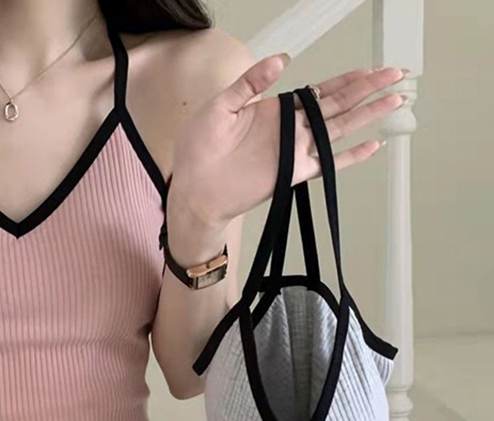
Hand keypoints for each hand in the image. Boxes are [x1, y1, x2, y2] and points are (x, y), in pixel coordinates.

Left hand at [166, 54, 407, 228]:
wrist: (194, 190)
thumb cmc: (199, 150)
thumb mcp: (221, 106)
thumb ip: (250, 83)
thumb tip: (282, 60)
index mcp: (276, 109)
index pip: (319, 90)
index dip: (347, 78)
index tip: (371, 69)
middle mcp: (291, 129)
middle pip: (339, 105)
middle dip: (368, 90)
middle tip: (396, 75)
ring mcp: (295, 152)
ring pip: (340, 129)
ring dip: (368, 115)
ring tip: (395, 100)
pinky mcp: (293, 174)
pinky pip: (328, 164)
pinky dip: (351, 157)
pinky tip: (374, 146)